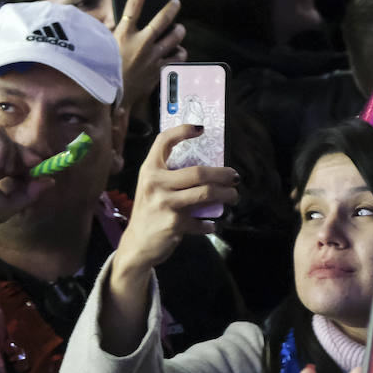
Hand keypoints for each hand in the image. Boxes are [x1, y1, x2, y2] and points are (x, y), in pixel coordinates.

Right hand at [0, 126, 53, 221]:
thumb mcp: (11, 203)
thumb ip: (31, 192)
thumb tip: (50, 181)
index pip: (8, 157)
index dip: (25, 160)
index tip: (39, 168)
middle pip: (6, 144)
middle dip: (24, 152)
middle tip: (36, 163)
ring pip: (0, 136)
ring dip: (12, 151)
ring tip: (8, 170)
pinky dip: (4, 146)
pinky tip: (1, 164)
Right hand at [110, 123, 238, 283]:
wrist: (137, 244)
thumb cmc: (150, 211)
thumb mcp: (153, 189)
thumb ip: (172, 178)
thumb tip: (209, 171)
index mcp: (149, 170)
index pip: (163, 142)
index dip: (182, 131)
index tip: (201, 129)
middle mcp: (155, 183)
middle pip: (199, 172)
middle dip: (224, 174)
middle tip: (235, 178)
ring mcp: (165, 203)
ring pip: (207, 193)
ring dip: (227, 195)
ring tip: (234, 196)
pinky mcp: (175, 223)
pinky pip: (202, 221)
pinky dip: (210, 224)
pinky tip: (211, 225)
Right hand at [114, 0, 187, 106]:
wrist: (113, 96)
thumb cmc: (104, 70)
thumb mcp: (104, 46)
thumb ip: (113, 32)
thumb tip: (116, 21)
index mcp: (124, 33)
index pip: (134, 4)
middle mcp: (141, 42)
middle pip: (162, 20)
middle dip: (171, 9)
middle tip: (176, 2)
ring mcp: (154, 56)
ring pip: (175, 38)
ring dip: (179, 32)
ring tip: (179, 29)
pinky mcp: (161, 69)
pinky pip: (178, 57)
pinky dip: (180, 53)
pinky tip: (178, 52)